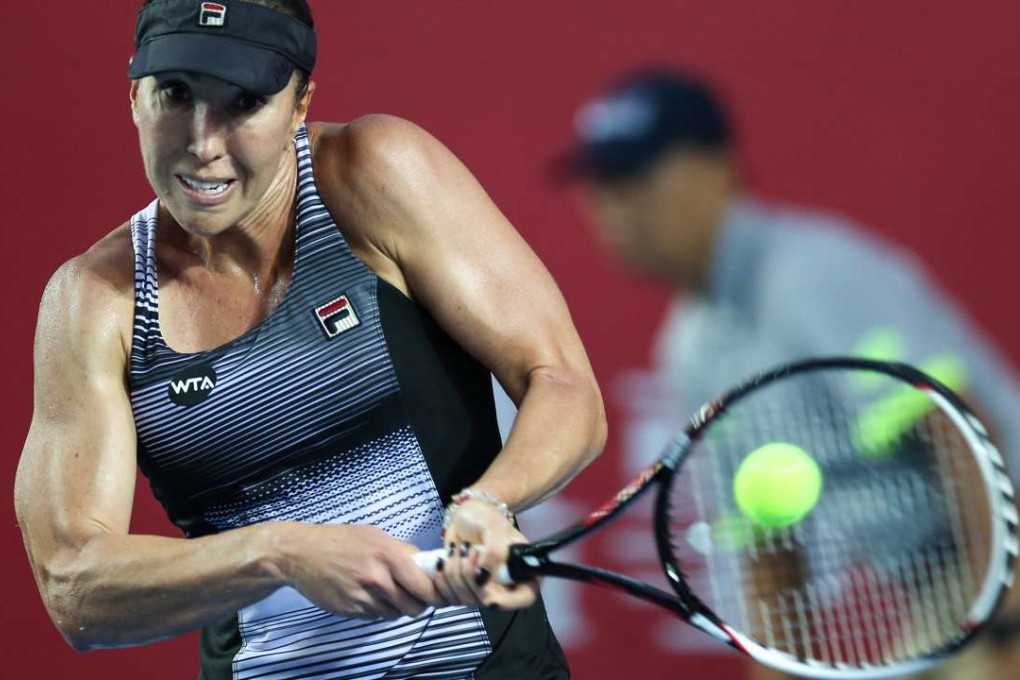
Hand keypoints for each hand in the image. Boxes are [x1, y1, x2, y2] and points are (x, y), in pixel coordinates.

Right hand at [276, 522, 444, 619]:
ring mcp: (363, 597)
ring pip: (395, 614)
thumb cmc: (339, 540)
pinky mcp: (351, 610)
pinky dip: (377, 610)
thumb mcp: (375, 535)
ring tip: (386, 592)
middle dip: (418, 604)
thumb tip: (425, 564)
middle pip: (414, 606)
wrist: (301, 554)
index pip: (425, 585)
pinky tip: (367, 595)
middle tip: (414, 596)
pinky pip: (376, 617)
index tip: (439, 594)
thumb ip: (401, 551)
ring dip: (397, 608)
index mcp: (388, 554)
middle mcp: (377, 577)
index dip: (435, 593)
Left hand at [433, 499, 538, 610]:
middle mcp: (506, 586)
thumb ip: (494, 551)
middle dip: (471, 575)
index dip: (507, 601)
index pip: (524, 597)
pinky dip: (443, 578)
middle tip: (469, 549)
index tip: (489, 597)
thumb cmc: (486, 519)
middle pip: (488, 601)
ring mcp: (484, 592)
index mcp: (524, 570)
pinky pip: (450, 598)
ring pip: (467, 599)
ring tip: (459, 549)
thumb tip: (483, 577)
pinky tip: (445, 560)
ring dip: (455, 572)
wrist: (464, 518)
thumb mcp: (495, 527)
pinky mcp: (464, 591)